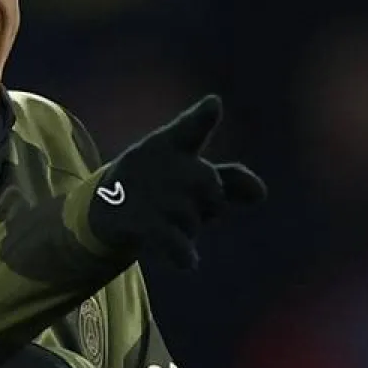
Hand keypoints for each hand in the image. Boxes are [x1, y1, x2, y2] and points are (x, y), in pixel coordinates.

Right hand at [87, 95, 265, 268]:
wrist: (105, 209)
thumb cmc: (157, 184)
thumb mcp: (190, 174)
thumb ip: (230, 179)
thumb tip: (261, 194)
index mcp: (172, 146)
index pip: (190, 129)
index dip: (202, 118)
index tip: (212, 105)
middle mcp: (162, 167)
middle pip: (212, 190)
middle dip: (208, 205)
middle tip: (180, 203)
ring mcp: (153, 196)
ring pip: (196, 222)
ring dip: (187, 230)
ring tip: (160, 219)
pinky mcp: (143, 225)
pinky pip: (177, 245)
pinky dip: (184, 255)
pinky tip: (188, 261)